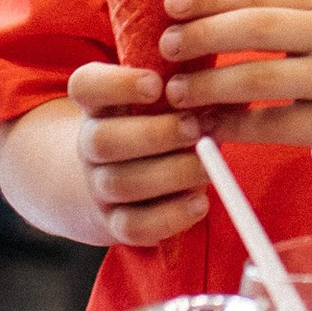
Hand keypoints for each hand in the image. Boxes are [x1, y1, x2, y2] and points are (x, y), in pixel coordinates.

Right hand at [62, 60, 209, 248]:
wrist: (124, 176)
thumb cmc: (156, 123)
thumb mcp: (160, 99)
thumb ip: (184, 89)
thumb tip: (227, 85)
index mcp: (98, 105)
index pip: (85, 86)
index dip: (115, 85)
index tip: (156, 84)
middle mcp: (90, 144)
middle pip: (101, 140)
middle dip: (153, 134)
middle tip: (194, 128)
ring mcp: (99, 185)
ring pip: (120, 183)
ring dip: (169, 174)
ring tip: (207, 166)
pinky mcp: (115, 222)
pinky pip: (134, 226)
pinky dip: (169, 217)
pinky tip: (200, 203)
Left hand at [159, 0, 311, 159]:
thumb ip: (288, 13)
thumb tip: (209, 15)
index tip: (171, 3)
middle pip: (253, 27)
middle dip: (200, 35)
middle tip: (167, 47)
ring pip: (256, 76)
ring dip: (208, 85)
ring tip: (177, 93)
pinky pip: (271, 124)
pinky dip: (234, 126)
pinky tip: (210, 128)